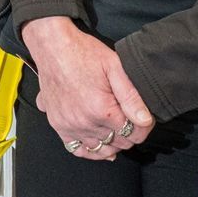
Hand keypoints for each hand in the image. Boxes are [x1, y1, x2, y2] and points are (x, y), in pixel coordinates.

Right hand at [21, 17, 154, 159]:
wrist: (53, 46)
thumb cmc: (83, 52)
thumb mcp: (114, 67)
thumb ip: (131, 96)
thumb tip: (145, 120)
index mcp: (101, 109)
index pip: (133, 133)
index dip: (144, 127)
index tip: (144, 118)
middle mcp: (84, 122)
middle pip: (119, 143)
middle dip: (129, 134)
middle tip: (130, 118)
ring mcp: (69, 126)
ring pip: (100, 150)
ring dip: (112, 142)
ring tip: (116, 129)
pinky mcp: (57, 124)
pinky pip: (76, 149)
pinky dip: (90, 150)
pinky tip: (98, 143)